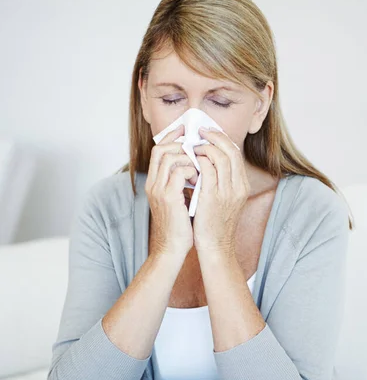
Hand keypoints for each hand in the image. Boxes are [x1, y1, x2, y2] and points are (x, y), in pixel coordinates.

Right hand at [145, 123, 197, 258]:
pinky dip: (191, 171)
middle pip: (161, 149)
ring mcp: (158, 190)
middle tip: (197, 143)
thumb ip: (181, 182)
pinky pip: (179, 172)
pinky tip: (200, 180)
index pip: (158, 150)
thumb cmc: (179, 226)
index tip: (186, 130)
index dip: (171, 137)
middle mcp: (152, 183)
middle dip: (180, 142)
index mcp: (153, 182)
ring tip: (200, 168)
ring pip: (170, 157)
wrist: (172, 248)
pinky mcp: (168, 197)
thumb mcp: (177, 199)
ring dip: (188, 158)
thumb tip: (195, 165)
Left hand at [192, 127, 249, 254]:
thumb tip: (207, 161)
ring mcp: (227, 191)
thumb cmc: (214, 223)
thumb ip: (220, 181)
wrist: (215, 246)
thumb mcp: (224, 199)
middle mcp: (238, 186)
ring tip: (193, 145)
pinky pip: (207, 169)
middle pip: (230, 150)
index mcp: (242, 185)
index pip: (235, 153)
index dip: (223, 139)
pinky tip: (189, 160)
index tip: (210, 133)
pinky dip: (198, 160)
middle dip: (215, 136)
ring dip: (204, 146)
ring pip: (219, 156)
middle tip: (200, 131)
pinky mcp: (213, 197)